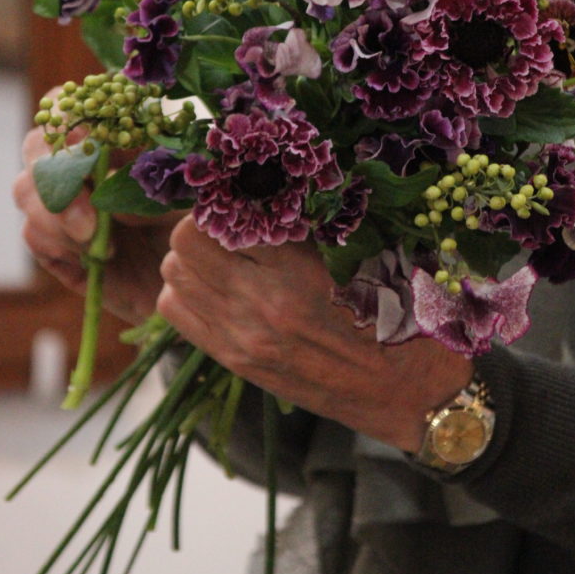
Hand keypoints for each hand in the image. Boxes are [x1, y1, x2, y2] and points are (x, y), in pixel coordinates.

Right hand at [13, 94, 179, 324]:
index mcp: (118, 138)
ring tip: (99, 244)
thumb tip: (115, 205)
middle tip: (89, 221)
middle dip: (57, 178)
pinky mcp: (58, 245)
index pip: (72, 105)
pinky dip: (58, 245)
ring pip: (27, 190)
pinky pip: (34, 235)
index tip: (93, 150)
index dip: (69, 119)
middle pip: (39, 145)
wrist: (202, 291)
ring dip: (57, 217)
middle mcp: (85, 166)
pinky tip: (96, 259)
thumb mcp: (192, 205)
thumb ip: (157, 194)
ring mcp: (67, 204)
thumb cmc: (202, 234)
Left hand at [157, 217, 473, 451]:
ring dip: (189, 255)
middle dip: (201, 222)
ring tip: (218, 255)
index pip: (227, 214)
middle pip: (186, 239)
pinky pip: (173, 309)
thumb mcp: (360, 255)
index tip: (240, 195)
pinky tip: (214, 288)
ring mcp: (241, 335)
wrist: (401, 387)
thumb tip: (262, 186)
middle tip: (224, 222)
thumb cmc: (392, 313)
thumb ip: (306, 223)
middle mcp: (261, 304)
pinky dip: (184, 290)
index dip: (228, 197)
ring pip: (173, 272)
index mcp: (297, 272)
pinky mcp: (233, 359)